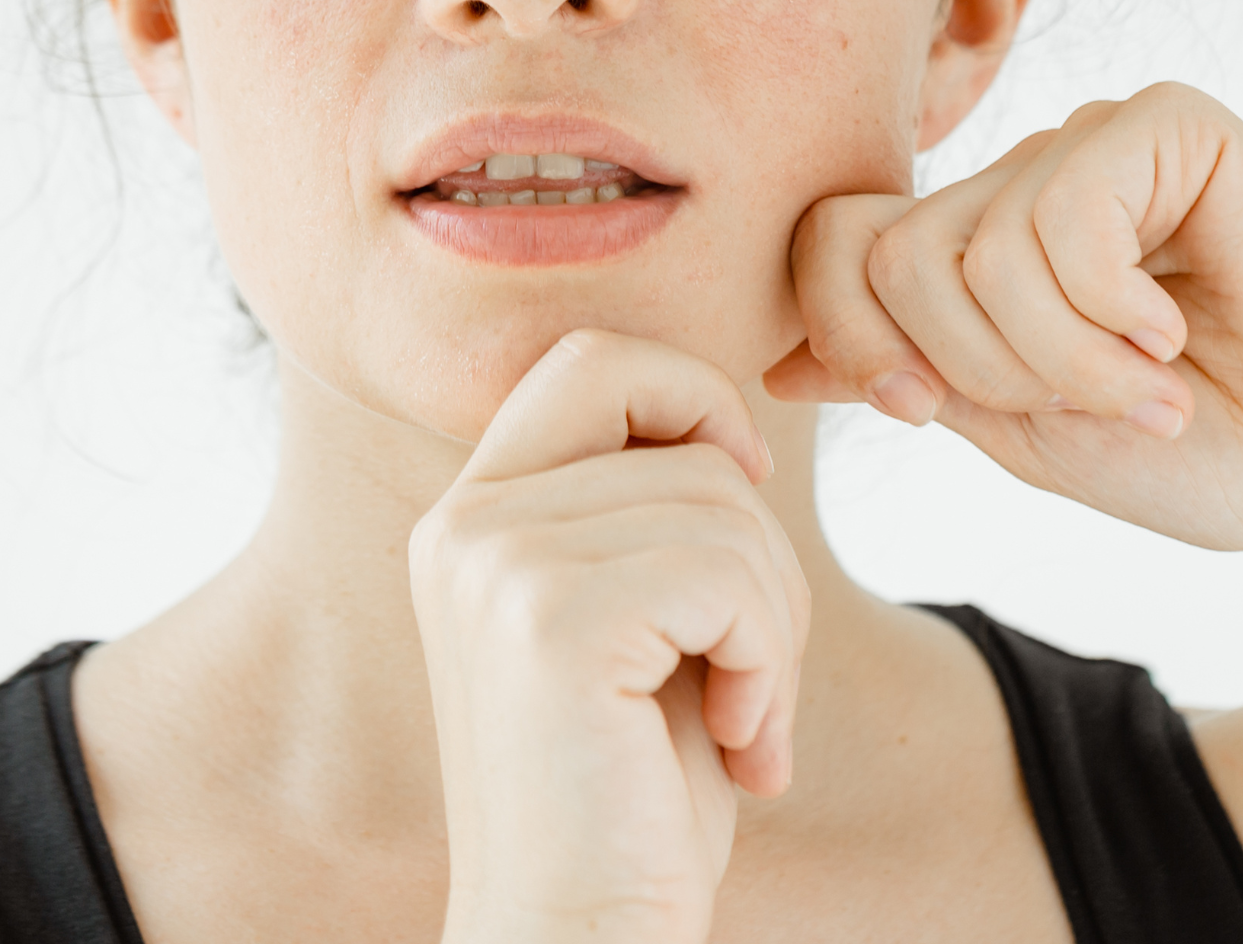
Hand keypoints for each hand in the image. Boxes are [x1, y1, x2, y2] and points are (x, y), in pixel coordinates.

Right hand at [410, 330, 809, 943]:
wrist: (580, 938)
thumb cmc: (631, 797)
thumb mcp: (640, 624)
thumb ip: (649, 513)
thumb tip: (735, 423)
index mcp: (476, 514)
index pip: (596, 358)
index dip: (696, 399)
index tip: (742, 509)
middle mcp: (466, 522)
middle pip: (679, 425)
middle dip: (757, 531)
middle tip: (755, 649)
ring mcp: (497, 564)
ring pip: (724, 506)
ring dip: (776, 622)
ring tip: (746, 720)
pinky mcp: (550, 622)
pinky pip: (729, 576)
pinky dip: (773, 661)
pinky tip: (743, 743)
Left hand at [767, 82, 1242, 550]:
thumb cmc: (1208, 449)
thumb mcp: (1022, 432)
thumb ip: (911, 377)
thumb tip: (775, 359)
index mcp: (976, 259)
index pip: (829, 248)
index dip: (846, 338)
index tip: (925, 409)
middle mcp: (1018, 189)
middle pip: (883, 256)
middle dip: (970, 368)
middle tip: (1082, 409)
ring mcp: (1085, 149)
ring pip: (967, 249)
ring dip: (1059, 359)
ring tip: (1152, 388)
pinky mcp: (1157, 125)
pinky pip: (1059, 216)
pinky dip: (1111, 311)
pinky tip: (1180, 327)